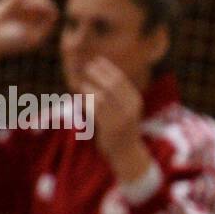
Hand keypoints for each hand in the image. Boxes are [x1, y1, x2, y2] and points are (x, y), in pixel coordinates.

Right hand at [0, 0, 58, 58]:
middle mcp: (37, 17)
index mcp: (43, 27)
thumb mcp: (27, 38)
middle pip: (44, 1)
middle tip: (24, 1)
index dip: (44, 7)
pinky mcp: (16, 1)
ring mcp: (27, 8)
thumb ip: (38, 26)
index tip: (32, 7)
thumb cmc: (10, 43)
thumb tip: (44, 7)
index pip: (51, 13)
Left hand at [79, 57, 148, 180]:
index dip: (107, 68)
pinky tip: (79, 99)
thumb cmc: (121, 127)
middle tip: (86, 68)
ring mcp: (121, 118)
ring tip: (81, 85)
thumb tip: (99, 73)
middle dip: (98, 74)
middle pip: (112, 85)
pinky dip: (85, 102)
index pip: (121, 79)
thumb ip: (116, 94)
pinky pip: (95, 110)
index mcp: (135, 100)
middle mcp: (130, 108)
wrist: (127, 152)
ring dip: (89, 88)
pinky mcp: (110, 128)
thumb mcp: (124, 109)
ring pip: (101, 96)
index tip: (96, 61)